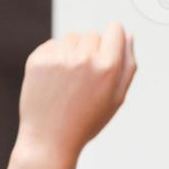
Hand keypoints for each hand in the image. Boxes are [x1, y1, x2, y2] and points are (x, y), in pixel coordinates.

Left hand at [15, 22, 137, 164]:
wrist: (51, 138)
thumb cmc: (86, 121)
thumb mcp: (116, 98)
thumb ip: (128, 65)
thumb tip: (129, 35)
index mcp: (108, 68)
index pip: (115, 30)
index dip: (114, 40)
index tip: (108, 51)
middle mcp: (84, 59)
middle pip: (93, 35)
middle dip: (92, 51)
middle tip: (86, 81)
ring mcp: (60, 58)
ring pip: (72, 38)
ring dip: (73, 53)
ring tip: (70, 82)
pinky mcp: (39, 59)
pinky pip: (53, 45)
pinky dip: (55, 58)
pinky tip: (55, 81)